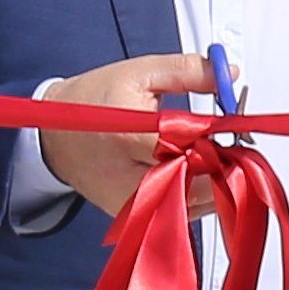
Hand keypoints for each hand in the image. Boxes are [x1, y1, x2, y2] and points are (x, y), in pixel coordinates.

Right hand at [42, 52, 214, 215]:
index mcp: (132, 139)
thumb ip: (187, 71)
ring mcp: (135, 206)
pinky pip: (182, 211)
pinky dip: (194, 191)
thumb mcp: (139, 73)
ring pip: (198, 202)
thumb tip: (230, 74)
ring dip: (212, 178)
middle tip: (225, 137)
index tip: (234, 123)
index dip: (223, 137)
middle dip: (222, 160)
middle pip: (203, 181)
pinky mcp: (137, 218)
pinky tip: (190, 169)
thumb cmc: (92, 102)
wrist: (54, 137)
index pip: (198, 148)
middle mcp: (133, 182)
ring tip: (204, 151)